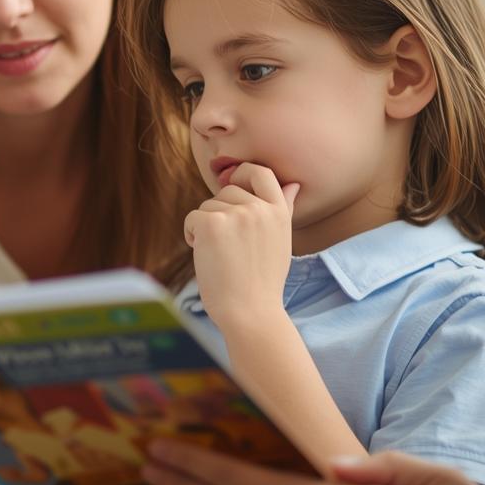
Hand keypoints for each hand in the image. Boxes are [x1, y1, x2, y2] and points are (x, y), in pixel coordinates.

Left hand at [183, 163, 300, 332]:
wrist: (250, 312)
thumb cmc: (263, 282)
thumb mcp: (281, 240)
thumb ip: (284, 209)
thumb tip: (293, 184)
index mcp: (278, 211)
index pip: (261, 172)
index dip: (243, 172)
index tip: (231, 184)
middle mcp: (259, 208)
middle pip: (226, 192)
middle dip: (220, 213)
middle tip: (227, 246)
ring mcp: (236, 215)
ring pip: (207, 205)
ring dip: (206, 226)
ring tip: (220, 255)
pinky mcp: (212, 223)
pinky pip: (192, 217)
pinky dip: (192, 235)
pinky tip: (204, 255)